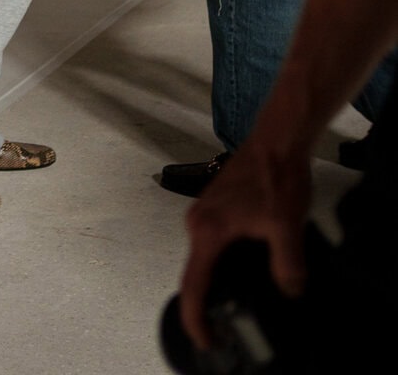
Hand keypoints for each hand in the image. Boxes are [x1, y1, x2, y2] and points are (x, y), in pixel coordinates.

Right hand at [177, 144, 310, 349]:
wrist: (276, 141)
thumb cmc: (275, 178)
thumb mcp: (287, 226)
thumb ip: (287, 266)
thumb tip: (290, 292)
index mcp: (207, 232)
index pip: (193, 284)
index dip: (195, 317)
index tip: (205, 340)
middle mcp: (196, 223)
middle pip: (194, 272)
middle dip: (206, 303)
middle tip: (226, 328)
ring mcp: (202, 213)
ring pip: (203, 257)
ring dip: (216, 280)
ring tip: (236, 302)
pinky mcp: (213, 206)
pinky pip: (210, 243)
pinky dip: (220, 262)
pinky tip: (243, 267)